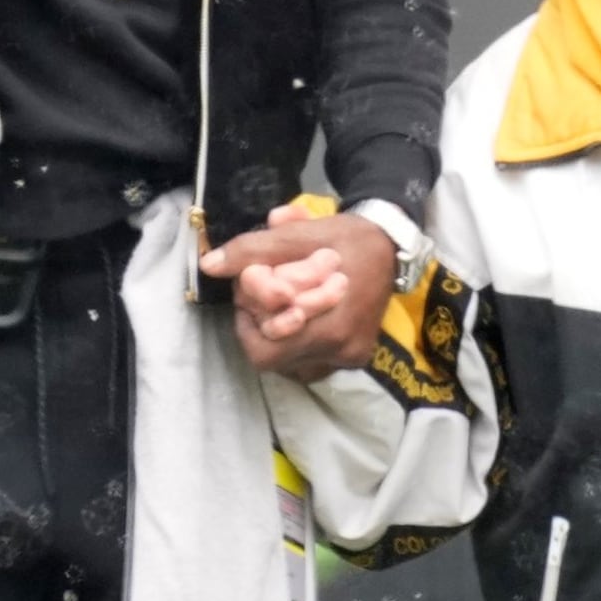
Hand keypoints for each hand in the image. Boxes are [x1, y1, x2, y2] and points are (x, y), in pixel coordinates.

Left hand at [204, 208, 395, 381]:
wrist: (391, 244)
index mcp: (331, 326)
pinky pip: (311, 363)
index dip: (247, 328)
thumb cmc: (344, 238)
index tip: (249, 301)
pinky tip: (300, 320)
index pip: (265, 350)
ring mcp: (350, 357)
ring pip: (292, 365)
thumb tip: (210, 266)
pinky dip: (298, 345)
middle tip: (263, 302)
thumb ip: (252, 251)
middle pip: (276, 360)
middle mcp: (342, 350)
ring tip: (282, 309)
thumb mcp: (297, 235)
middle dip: (261, 331)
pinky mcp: (355, 357)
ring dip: (278, 340)